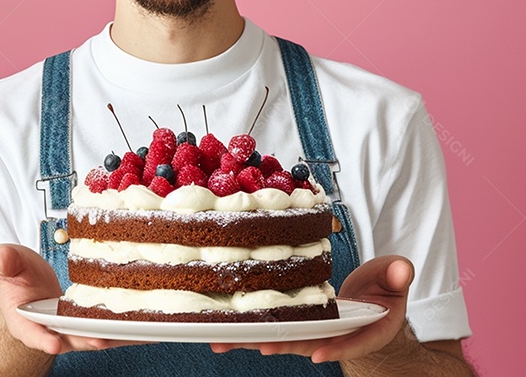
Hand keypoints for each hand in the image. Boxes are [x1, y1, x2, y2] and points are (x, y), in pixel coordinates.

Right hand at [0, 243, 148, 355]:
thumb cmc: (19, 278)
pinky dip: (127, 329)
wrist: (30, 287)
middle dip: (86, 339)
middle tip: (100, 338)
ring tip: (134, 333)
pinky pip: (110, 329)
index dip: (42, 338)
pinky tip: (148, 326)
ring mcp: (73, 330)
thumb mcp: (8, 264)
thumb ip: (4, 261)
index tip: (52, 342)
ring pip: (95, 335)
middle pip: (69, 338)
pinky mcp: (91, 325)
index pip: (32, 332)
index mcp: (25, 320)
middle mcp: (51, 331)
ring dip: (114, 335)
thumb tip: (2, 257)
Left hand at [210, 255, 414, 362]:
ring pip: (281, 338)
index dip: (336, 349)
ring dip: (252, 341)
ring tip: (222, 341)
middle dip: (282, 345)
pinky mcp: (296, 324)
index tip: (320, 354)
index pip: (351, 342)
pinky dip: (248, 330)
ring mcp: (312, 331)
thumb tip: (402, 269)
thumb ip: (398, 276)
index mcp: (363, 329)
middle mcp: (335, 335)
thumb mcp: (395, 280)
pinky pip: (271, 327)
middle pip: (306, 344)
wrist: (372, 302)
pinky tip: (221, 331)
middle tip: (259, 346)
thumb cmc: (384, 290)